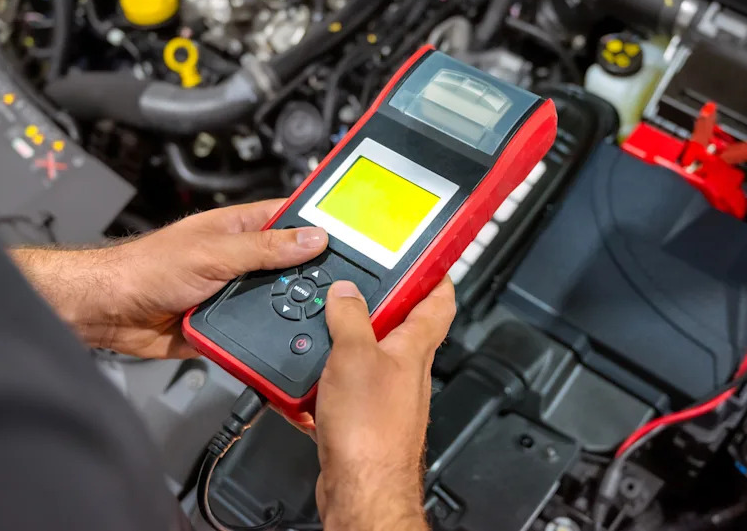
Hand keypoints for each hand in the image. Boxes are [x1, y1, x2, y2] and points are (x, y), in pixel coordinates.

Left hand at [10, 200, 327, 357]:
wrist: (111, 312)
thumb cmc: (147, 268)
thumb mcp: (214, 252)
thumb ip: (265, 248)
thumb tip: (312, 238)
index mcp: (239, 228)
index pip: (290, 219)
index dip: (319, 224)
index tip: (351, 234)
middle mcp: (241, 259)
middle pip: (291, 265)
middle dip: (311, 276)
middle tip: (341, 287)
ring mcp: (235, 293)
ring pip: (278, 301)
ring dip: (290, 309)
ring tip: (318, 317)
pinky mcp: (228, 325)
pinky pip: (258, 331)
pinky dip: (269, 336)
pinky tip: (287, 340)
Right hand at [313, 277, 455, 530]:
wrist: (361, 488)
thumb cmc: (371, 431)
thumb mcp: (353, 355)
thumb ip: (350, 317)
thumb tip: (346, 291)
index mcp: (415, 347)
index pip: (440, 302)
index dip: (436, 276)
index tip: (427, 259)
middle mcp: (407, 369)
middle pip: (400, 326)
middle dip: (374, 307)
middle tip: (350, 289)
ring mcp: (386, 394)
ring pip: (367, 356)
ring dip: (343, 345)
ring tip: (319, 335)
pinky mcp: (364, 417)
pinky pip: (345, 389)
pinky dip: (325, 383)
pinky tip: (307, 385)